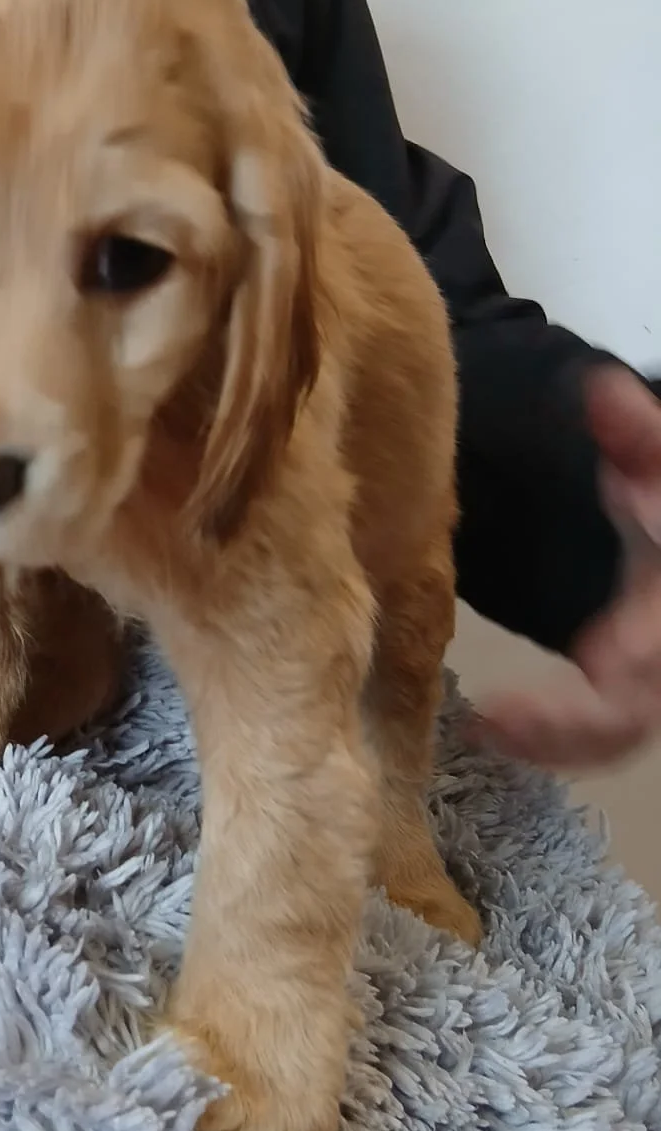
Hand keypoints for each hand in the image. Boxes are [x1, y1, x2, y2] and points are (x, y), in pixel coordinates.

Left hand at [476, 367, 660, 768]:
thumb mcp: (655, 460)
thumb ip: (635, 431)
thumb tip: (602, 389)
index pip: (651, 654)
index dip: (628, 663)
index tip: (584, 667)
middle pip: (635, 716)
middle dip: (570, 726)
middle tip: (495, 719)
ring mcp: (653, 678)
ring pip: (617, 735)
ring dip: (554, 740)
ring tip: (486, 728)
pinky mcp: (631, 692)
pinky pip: (601, 734)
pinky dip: (555, 740)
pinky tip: (495, 728)